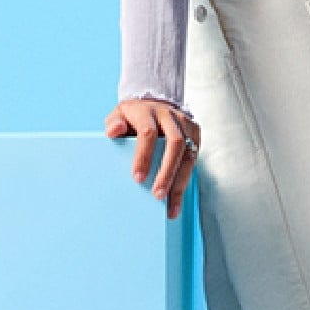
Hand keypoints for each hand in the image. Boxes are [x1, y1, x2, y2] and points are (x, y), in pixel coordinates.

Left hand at [104, 96, 200, 219]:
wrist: (155, 103)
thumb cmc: (133, 116)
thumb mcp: (119, 115)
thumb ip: (113, 123)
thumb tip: (113, 132)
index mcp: (148, 111)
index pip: (148, 133)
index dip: (144, 156)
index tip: (138, 178)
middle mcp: (170, 116)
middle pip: (175, 144)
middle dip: (167, 172)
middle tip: (158, 195)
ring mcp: (185, 125)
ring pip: (188, 155)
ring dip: (179, 182)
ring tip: (170, 206)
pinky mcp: (195, 134)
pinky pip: (193, 160)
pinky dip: (185, 181)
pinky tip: (177, 198)